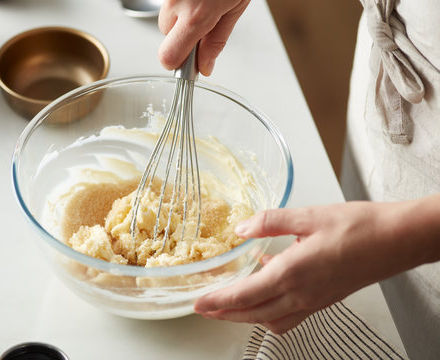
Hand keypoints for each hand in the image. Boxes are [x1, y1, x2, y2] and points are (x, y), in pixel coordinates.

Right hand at [158, 0, 249, 75]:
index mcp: (196, 16)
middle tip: (205, 24)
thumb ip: (216, 41)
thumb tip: (205, 67)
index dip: (178, 64)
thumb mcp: (235, 8)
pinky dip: (180, 6)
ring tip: (202, 4)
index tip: (191, 64)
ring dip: (180, 21)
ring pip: (166, 22)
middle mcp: (176, 4)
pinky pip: (169, 7)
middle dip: (183, 38)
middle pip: (167, 39)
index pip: (169, 56)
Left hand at [194, 199, 437, 333]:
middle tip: (204, 309)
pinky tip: (266, 287)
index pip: (244, 295)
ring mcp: (313, 301)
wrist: (396, 240)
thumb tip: (242, 228)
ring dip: (245, 316)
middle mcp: (300, 294)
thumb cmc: (358, 227)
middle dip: (224, 314)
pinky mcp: (323, 300)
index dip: (217, 301)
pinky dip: (269, 310)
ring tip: (228, 304)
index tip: (197, 304)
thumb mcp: (307, 216)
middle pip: (252, 314)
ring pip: (269, 319)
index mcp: (292, 273)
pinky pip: (289, 315)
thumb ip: (269, 222)